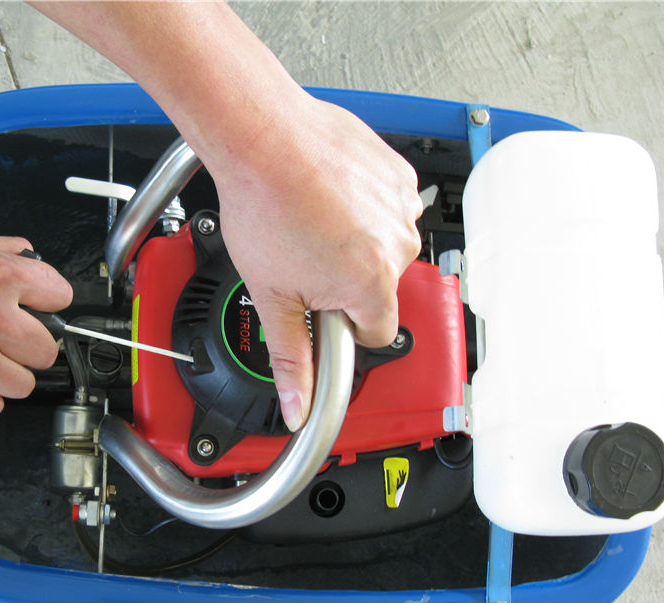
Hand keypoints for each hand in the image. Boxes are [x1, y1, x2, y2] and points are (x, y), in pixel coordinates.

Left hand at [211, 94, 422, 430]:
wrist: (261, 135)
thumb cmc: (263, 205)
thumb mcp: (271, 297)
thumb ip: (290, 359)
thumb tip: (297, 407)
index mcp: (372, 284)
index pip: (375, 334)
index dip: (342, 327)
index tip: (321, 311)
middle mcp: (398, 245)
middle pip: (379, 290)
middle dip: (345, 283)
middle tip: (305, 258)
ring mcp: (402, 206)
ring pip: (384, 248)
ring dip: (355, 243)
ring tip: (313, 224)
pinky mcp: (399, 175)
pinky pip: (388, 209)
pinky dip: (362, 208)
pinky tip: (328, 199)